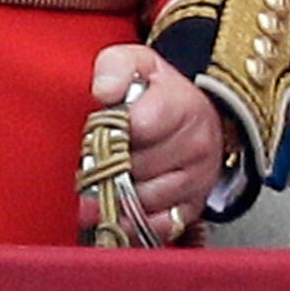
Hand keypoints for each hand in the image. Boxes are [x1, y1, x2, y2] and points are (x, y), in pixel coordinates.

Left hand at [83, 45, 225, 239]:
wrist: (194, 114)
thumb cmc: (158, 92)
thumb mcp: (136, 63)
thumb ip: (115, 66)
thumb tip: (104, 91)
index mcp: (182, 105)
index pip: (137, 127)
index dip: (106, 133)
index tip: (95, 134)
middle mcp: (197, 144)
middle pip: (134, 169)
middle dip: (106, 168)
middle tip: (91, 164)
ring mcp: (198, 179)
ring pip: (142, 201)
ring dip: (116, 198)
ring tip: (102, 186)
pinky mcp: (194, 206)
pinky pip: (158, 227)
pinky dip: (134, 224)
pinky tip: (120, 212)